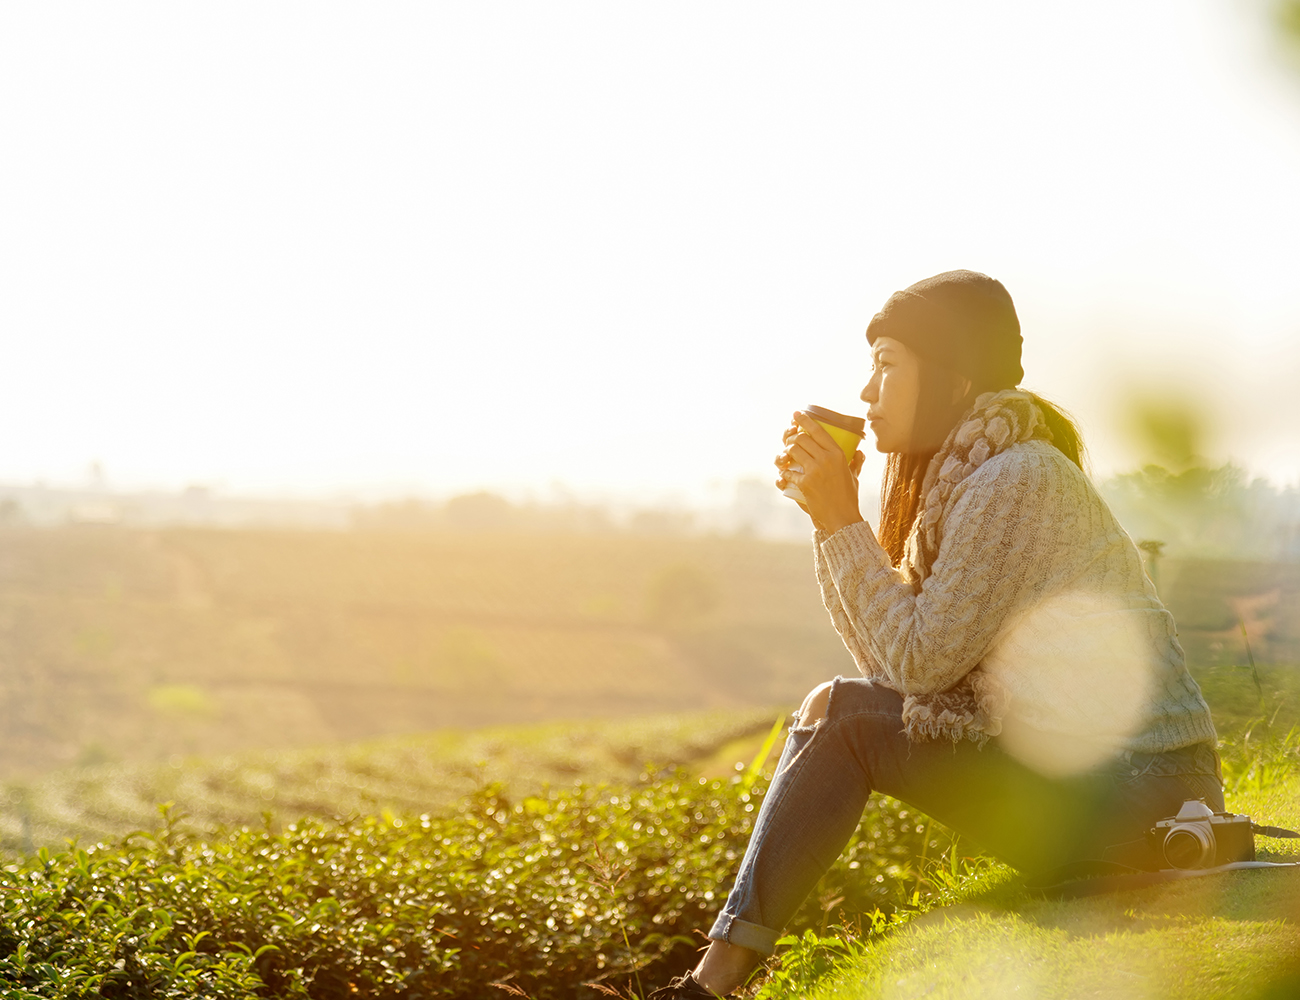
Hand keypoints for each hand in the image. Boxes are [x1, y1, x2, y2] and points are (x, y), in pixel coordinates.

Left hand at [775, 412, 864, 533]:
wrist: (842, 517)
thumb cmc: (848, 497)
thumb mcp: (853, 477)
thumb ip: (855, 462)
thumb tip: (860, 452)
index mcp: (838, 454)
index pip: (818, 430)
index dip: (805, 420)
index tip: (796, 414)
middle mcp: (826, 459)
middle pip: (802, 438)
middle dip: (792, 437)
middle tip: (789, 440)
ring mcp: (814, 470)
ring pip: (793, 451)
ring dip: (787, 452)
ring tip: (787, 455)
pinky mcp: (805, 483)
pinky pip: (788, 471)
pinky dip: (784, 472)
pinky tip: (785, 474)